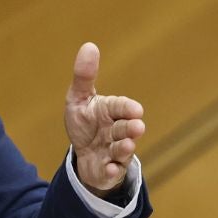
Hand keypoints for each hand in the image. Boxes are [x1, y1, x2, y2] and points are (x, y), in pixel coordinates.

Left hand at [65, 41, 143, 194]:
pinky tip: (111, 169)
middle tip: (137, 127)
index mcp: (110, 112)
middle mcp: (116, 132)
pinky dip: (113, 171)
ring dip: (124, 149)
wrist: (84, 155)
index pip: (120, 107)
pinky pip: (112, 172)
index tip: (135, 109)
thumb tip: (89, 45)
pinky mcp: (108, 170)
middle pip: (124, 129)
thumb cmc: (85, 123)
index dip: (127, 108)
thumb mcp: (79, 99)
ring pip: (122, 151)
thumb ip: (84, 76)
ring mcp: (114, 152)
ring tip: (126, 145)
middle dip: (130, 128)